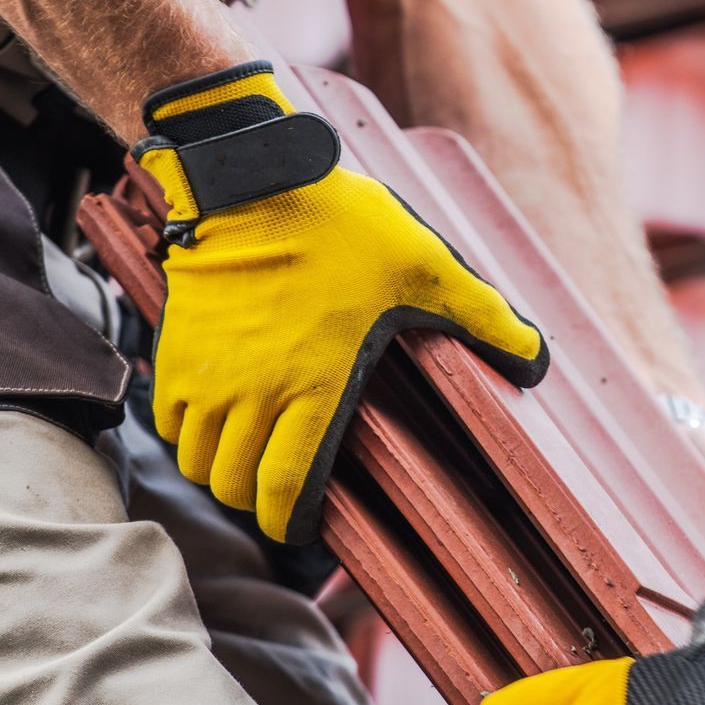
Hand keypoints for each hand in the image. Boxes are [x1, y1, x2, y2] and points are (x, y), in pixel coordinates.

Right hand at [135, 62, 548, 542]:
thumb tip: (537, 361)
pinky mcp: (173, 350)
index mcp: (313, 386)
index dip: (289, 525)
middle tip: (277, 488)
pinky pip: (167, 422)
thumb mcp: (426, 268)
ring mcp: (205, 374)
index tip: (299, 527)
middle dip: (254, 500)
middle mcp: (251, 393)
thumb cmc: (342, 224)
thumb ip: (484, 318)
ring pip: (195, 461)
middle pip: (233, 486)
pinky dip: (186, 435)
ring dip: (218, 470)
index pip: (285, 492)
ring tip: (244, 457)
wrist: (253, 177)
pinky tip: (212, 420)